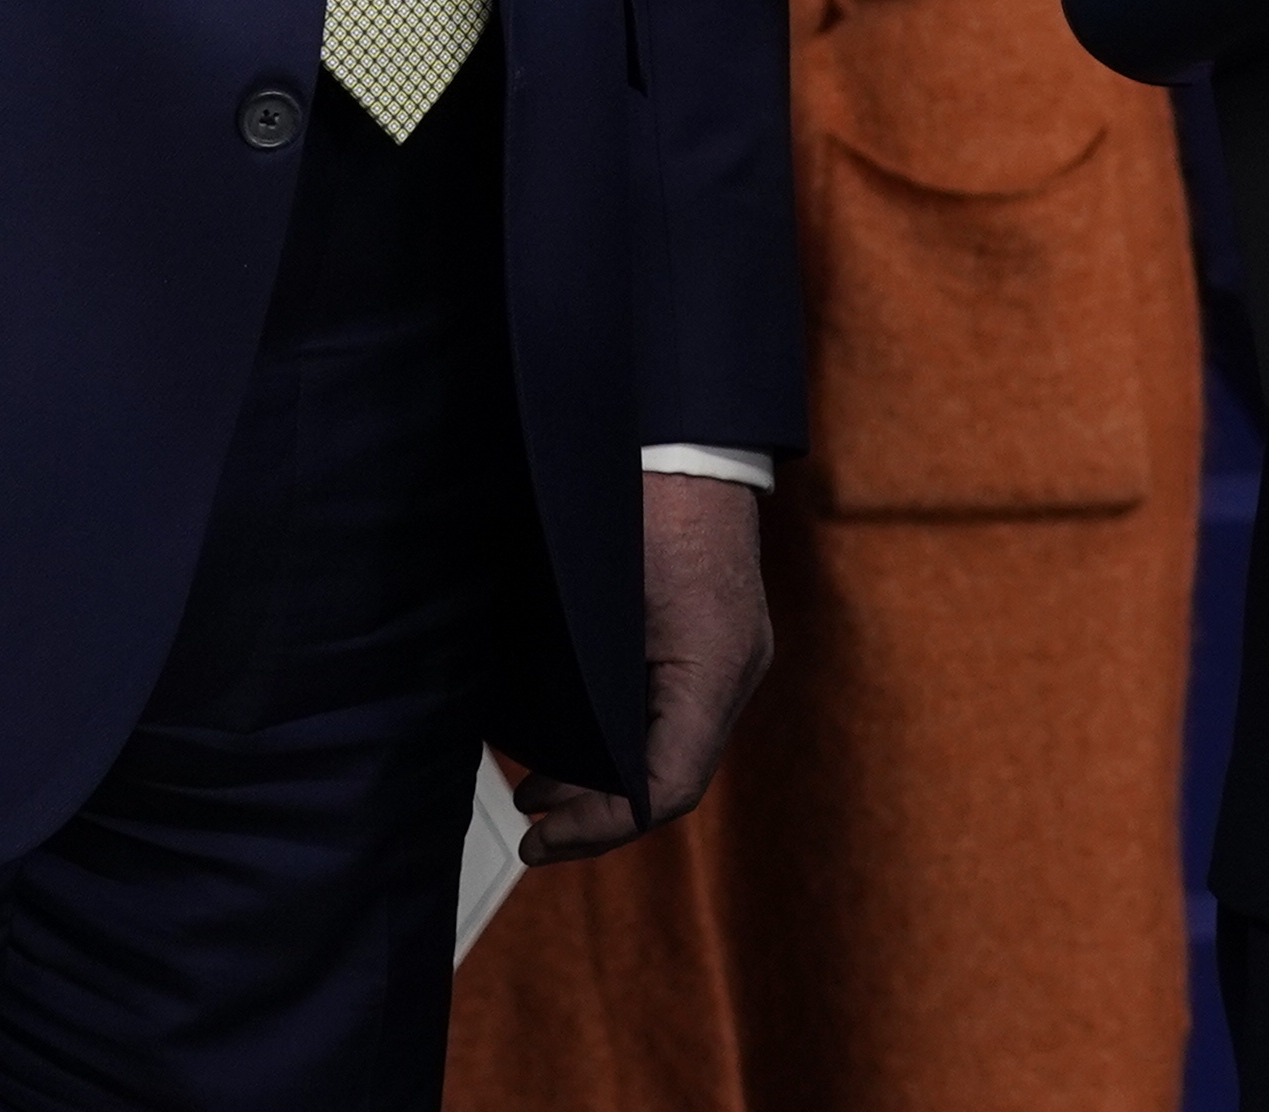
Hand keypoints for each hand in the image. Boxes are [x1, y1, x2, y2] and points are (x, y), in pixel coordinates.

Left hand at [513, 473, 769, 863]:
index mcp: (713, 665)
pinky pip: (674, 711)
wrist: (681, 431)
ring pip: (674, 747)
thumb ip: (582, 685)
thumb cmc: (635, 498)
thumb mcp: (595, 599)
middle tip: (534, 826)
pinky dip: (627, 738)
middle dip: (599, 811)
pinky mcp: (714, 636)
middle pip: (673, 776)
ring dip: (610, 777)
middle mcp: (734, 669)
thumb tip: (541, 756)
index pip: (667, 787)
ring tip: (543, 793)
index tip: (541, 838)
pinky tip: (578, 740)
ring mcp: (730, 652)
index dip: (601, 827)